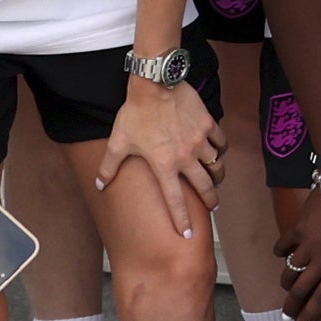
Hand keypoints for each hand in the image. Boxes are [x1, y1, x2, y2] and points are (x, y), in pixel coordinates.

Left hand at [103, 74, 220, 236]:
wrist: (156, 85)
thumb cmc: (136, 114)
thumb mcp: (118, 142)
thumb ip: (109, 167)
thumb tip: (99, 185)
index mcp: (164, 166)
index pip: (175, 200)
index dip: (182, 220)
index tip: (188, 235)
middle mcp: (186, 158)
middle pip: (205, 186)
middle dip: (210, 200)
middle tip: (213, 207)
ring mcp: (200, 141)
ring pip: (216, 165)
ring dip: (217, 176)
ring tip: (216, 180)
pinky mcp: (208, 125)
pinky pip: (220, 143)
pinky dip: (220, 150)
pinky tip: (217, 151)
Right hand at [277, 164, 320, 320]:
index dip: (311, 315)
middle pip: (301, 290)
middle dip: (292, 306)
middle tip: (287, 315)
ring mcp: (309, 242)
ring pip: (290, 270)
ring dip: (287, 281)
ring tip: (289, 287)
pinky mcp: (300, 227)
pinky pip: (284, 245)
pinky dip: (281, 252)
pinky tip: (283, 255)